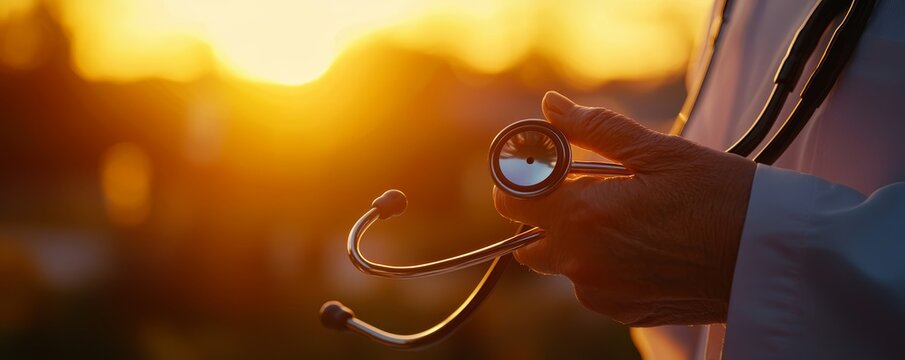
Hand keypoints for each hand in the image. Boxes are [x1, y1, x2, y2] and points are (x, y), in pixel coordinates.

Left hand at [493, 91, 755, 325]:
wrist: (773, 259)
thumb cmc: (724, 197)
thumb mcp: (659, 152)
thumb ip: (594, 130)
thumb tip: (551, 106)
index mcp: (583, 217)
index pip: (512, 199)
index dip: (524, 177)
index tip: (551, 163)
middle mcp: (582, 262)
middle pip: (527, 238)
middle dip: (546, 212)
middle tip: (590, 187)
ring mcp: (601, 292)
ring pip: (560, 263)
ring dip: (575, 239)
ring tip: (627, 215)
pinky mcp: (622, 311)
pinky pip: (590, 284)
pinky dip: (601, 264)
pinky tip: (643, 244)